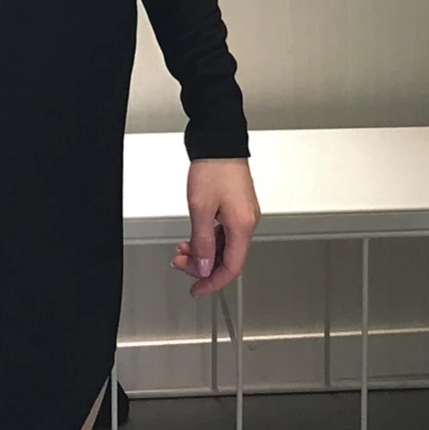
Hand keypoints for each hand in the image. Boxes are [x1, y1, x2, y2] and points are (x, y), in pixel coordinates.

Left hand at [170, 159, 260, 296]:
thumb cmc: (213, 168)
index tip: (197, 288)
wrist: (219, 141)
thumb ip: (202, 241)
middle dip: (202, 265)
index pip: (232, 267)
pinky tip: (194, 238)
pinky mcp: (237, 206)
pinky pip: (225, 232)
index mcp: (242, 225)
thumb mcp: (201, 208)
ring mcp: (243, 213)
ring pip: (225, 245)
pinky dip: (208, 239)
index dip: (212, 282)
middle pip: (228, 258)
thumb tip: (204, 266)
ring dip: (203, 251)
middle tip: (181, 263)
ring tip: (182, 251)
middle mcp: (247, 221)